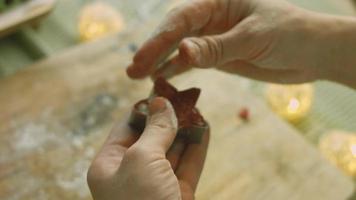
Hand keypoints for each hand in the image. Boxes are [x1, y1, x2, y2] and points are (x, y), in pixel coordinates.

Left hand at [87, 97, 209, 199]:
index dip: (145, 109)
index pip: (127, 127)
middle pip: (152, 138)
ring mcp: (156, 186)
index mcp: (109, 165)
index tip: (163, 93)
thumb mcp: (142, 159)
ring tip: (198, 110)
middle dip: (169, 119)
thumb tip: (160, 103)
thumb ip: (154, 130)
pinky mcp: (178, 195)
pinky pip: (188, 166)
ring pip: (172, 151)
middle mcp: (131, 174)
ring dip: (185, 131)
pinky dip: (197, 148)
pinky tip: (205, 129)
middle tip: (186, 99)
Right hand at [126, 0, 355, 85]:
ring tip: (140, 77)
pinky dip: (178, 70)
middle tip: (132, 71)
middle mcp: (213, 18)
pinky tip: (162, 78)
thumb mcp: (253, 37)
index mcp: (219, 2)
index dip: (159, 39)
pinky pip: (194, 62)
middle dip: (153, 51)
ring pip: (181, 48)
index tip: (141, 58)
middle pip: (175, 33)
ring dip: (161, 62)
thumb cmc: (291, 34)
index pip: (182, 18)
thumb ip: (217, 47)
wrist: (313, 53)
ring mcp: (215, 38)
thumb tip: (181, 53)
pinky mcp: (220, 55)